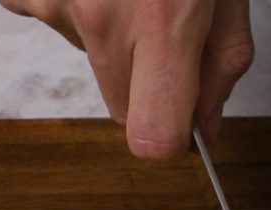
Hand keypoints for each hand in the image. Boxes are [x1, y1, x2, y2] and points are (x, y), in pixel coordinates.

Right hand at [0, 0, 253, 157]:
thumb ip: (221, 64)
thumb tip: (203, 126)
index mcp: (165, 22)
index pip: (151, 135)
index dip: (169, 137)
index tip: (179, 125)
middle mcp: (99, 16)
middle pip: (119, 103)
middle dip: (146, 77)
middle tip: (163, 15)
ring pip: (86, 53)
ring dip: (107, 25)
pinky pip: (49, 11)